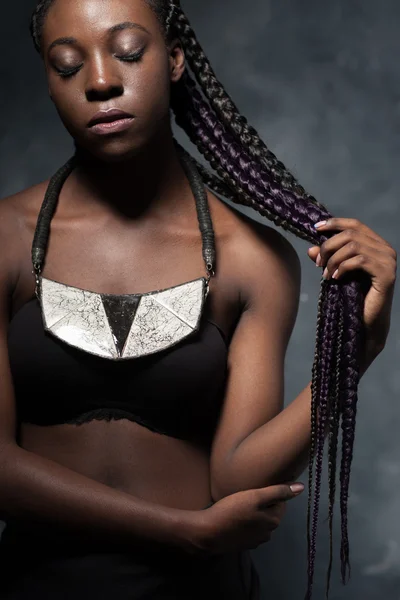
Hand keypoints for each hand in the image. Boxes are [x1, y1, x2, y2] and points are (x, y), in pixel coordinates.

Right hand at [194, 482, 303, 554]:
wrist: (208, 532)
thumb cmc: (231, 510)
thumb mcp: (255, 496)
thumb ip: (278, 492)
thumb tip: (301, 487)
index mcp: (273, 521)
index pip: (281, 502)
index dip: (272, 492)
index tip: (260, 485)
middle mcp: (268, 534)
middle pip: (271, 512)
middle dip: (264, 503)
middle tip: (249, 493)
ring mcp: (255, 541)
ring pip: (260, 521)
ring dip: (255, 513)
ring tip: (241, 503)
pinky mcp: (243, 544)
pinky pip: (250, 530)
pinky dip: (246, 522)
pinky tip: (235, 517)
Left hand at [307, 218, 396, 358]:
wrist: (366, 323)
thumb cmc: (353, 297)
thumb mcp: (337, 272)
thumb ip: (327, 259)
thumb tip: (310, 248)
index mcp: (376, 244)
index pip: (355, 224)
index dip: (334, 223)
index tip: (315, 228)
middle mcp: (386, 249)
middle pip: (351, 233)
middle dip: (328, 246)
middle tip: (317, 263)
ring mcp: (388, 261)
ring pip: (354, 246)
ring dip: (334, 259)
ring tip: (326, 274)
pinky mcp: (386, 275)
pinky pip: (360, 260)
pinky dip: (343, 267)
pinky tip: (335, 278)